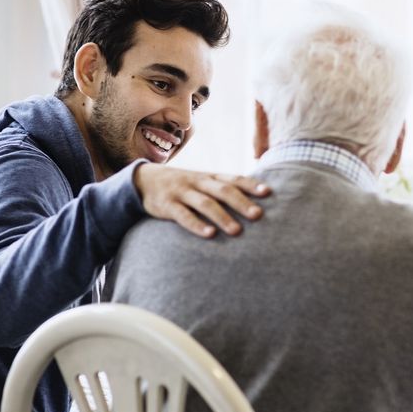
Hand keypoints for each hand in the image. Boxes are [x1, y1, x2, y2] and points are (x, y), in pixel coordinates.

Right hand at [133, 164, 269, 237]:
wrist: (144, 180)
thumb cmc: (183, 186)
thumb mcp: (202, 182)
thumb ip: (223, 188)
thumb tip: (254, 201)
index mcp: (210, 176)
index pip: (234, 178)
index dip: (251, 185)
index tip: (268, 193)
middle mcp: (198, 182)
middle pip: (223, 190)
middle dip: (241, 202)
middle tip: (258, 215)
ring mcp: (182, 192)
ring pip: (205, 203)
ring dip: (222, 217)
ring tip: (237, 231)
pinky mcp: (166, 205)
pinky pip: (182, 216)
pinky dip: (197, 225)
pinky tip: (210, 234)